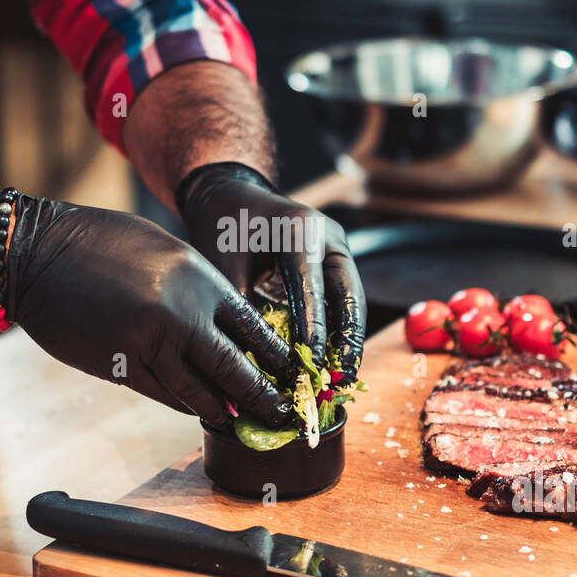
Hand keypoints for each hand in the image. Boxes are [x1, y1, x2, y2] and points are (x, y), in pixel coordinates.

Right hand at [6, 195, 297, 427]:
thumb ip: (195, 288)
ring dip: (222, 410)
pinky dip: (185, 404)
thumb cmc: (99, 242)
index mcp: (197, 278)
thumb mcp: (163, 251)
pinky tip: (199, 411)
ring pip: (197, 390)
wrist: (37, 252)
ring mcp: (149, 343)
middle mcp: (180, 312)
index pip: (250, 326)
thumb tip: (222, 326)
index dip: (273, 356)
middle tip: (282, 414)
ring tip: (243, 422)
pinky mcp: (119, 365)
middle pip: (234, 367)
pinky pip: (162, 394)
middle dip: (261, 395)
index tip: (289, 374)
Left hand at [176, 163, 366, 383]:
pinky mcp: (336, 261)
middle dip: (347, 341)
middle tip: (342, 379)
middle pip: (349, 295)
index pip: (312, 288)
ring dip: (348, 339)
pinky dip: (340, 330)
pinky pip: (344, 299)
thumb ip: (241, 309)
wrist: (232, 197)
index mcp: (300, 230)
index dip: (313, 332)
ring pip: (352, 300)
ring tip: (343, 378)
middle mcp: (328, 237)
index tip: (309, 367)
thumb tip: (254, 364)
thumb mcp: (224, 265)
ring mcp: (337, 248)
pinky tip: (333, 360)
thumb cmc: (224, 228)